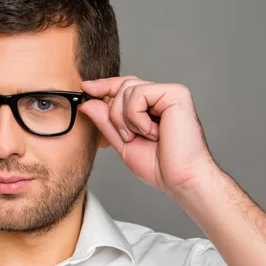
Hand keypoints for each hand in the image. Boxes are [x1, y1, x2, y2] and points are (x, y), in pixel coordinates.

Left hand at [79, 76, 217, 195]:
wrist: (180, 179)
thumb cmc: (159, 166)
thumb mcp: (122, 142)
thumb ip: (106, 122)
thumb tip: (88, 102)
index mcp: (151, 106)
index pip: (124, 87)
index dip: (104, 85)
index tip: (85, 87)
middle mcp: (161, 96)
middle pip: (122, 86)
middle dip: (115, 114)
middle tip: (128, 137)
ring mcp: (169, 93)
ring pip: (127, 89)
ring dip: (125, 119)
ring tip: (142, 136)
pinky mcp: (176, 93)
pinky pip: (139, 94)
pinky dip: (137, 117)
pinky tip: (153, 132)